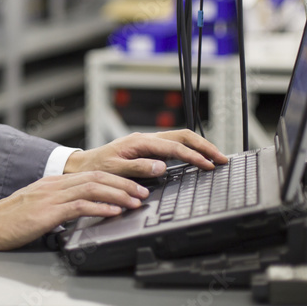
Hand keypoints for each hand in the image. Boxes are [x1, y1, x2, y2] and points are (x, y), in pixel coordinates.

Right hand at [0, 171, 148, 250]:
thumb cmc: (11, 219)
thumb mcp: (39, 206)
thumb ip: (59, 205)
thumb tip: (81, 210)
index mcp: (53, 182)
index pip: (91, 174)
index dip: (116, 179)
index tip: (133, 186)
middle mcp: (54, 185)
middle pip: (96, 177)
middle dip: (123, 184)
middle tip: (142, 191)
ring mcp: (51, 197)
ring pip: (91, 189)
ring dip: (117, 195)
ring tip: (134, 201)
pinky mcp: (47, 212)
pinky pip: (78, 207)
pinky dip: (99, 208)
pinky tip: (112, 212)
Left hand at [64, 130, 227, 177]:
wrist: (84, 166)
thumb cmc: (97, 168)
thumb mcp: (115, 170)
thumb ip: (138, 168)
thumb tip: (162, 167)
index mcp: (139, 142)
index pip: (174, 146)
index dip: (194, 156)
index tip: (209, 165)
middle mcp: (146, 139)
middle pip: (183, 136)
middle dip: (204, 146)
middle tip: (222, 159)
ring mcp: (148, 142)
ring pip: (180, 139)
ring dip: (199, 147)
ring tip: (216, 158)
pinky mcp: (148, 149)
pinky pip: (173, 146)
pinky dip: (189, 150)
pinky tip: (197, 158)